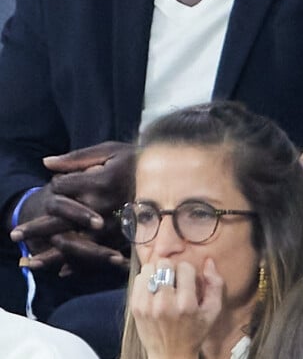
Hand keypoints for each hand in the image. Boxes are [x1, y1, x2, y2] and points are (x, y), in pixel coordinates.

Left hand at [10, 141, 134, 272]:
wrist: (169, 175)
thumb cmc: (135, 159)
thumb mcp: (107, 150)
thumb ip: (76, 159)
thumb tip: (46, 163)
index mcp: (96, 183)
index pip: (62, 188)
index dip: (56, 185)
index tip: (56, 183)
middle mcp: (100, 207)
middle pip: (60, 220)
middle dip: (35, 227)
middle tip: (14, 235)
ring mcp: (109, 225)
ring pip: (73, 244)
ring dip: (49, 254)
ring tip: (28, 262)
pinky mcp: (118, 237)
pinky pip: (94, 254)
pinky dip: (77, 263)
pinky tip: (61, 270)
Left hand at [131, 258, 223, 358]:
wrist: (170, 356)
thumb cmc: (193, 332)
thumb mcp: (212, 312)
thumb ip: (215, 285)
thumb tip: (208, 262)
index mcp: (186, 304)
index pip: (185, 267)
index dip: (188, 272)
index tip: (188, 282)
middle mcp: (165, 304)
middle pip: (165, 264)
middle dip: (172, 269)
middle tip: (174, 281)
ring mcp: (148, 306)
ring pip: (150, 268)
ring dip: (157, 272)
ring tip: (163, 284)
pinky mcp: (136, 308)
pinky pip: (139, 278)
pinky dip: (147, 279)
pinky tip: (154, 290)